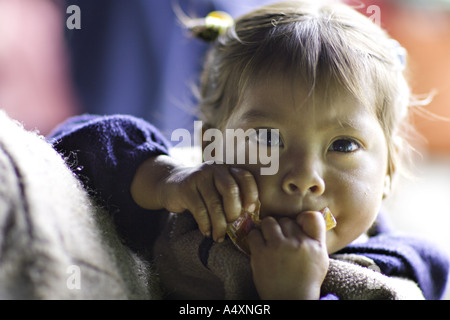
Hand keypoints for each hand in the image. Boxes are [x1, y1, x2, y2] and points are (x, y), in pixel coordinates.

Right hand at [131, 155, 258, 241]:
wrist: (171, 184)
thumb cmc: (202, 192)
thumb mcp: (218, 189)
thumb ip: (233, 197)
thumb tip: (250, 219)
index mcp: (227, 168)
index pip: (244, 177)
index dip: (251, 194)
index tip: (250, 211)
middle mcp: (214, 169)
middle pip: (230, 190)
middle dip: (234, 212)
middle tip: (233, 226)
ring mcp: (199, 177)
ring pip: (214, 204)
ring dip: (219, 225)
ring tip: (219, 237)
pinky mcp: (186, 188)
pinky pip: (199, 210)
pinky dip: (205, 225)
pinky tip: (207, 232)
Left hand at [248, 211, 328, 299]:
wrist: (291, 300)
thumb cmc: (306, 279)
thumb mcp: (319, 258)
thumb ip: (315, 238)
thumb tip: (304, 218)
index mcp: (315, 245)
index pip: (312, 217)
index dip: (302, 218)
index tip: (297, 224)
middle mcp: (298, 243)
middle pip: (286, 220)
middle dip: (282, 228)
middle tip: (280, 238)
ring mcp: (279, 247)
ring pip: (269, 222)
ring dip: (267, 229)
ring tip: (268, 239)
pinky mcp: (261, 253)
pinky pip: (254, 233)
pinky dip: (255, 238)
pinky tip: (259, 246)